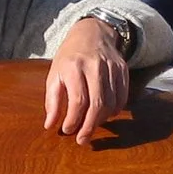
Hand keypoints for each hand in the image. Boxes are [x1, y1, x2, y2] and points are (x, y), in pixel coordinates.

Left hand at [44, 17, 129, 145]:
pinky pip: (122, 97)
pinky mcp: (123, 69)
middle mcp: (94, 66)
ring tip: (91, 126)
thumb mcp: (54, 74)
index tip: (67, 130)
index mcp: (73, 66)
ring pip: (111, 102)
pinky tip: (105, 115)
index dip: (73, 120)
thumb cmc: (69, 57)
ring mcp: (111, 67)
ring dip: (101, 120)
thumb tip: (50, 125)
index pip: (77, 100)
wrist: (92, 33)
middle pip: (97, 104)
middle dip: (90, 126)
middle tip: (83, 139)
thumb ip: (52, 100)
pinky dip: (115, 110)